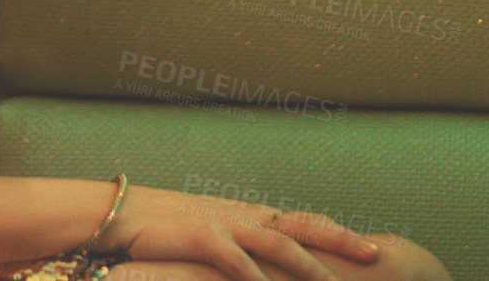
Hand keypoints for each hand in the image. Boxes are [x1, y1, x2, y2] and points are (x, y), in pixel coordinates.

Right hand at [95, 185, 381, 280]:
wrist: (114, 215)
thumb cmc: (157, 232)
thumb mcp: (203, 239)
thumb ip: (234, 250)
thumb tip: (259, 271)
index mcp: (245, 215)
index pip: (302, 221)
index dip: (337, 233)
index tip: (370, 247)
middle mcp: (240, 215)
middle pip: (302, 225)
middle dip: (341, 240)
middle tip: (375, 255)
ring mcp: (220, 223)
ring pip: (278, 242)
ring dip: (308, 265)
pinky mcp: (197, 236)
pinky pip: (234, 258)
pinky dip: (255, 274)